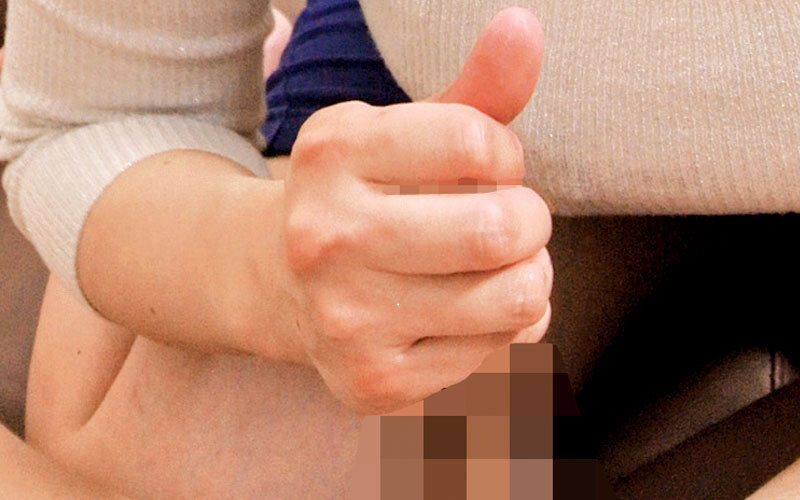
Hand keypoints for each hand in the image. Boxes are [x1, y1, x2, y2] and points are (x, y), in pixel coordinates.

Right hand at [282, 8, 550, 414]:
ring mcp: (345, 318)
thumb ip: (475, 89)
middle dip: (529, 220)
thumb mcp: (404, 135)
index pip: (476, 140)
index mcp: (331, 153)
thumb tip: (525, 26)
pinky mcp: (373, 382)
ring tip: (499, 266)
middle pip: (499, 229)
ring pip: (515, 298)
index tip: (488, 166)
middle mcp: (325, 237)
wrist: (276, 283)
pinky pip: (500, 353)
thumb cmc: (361, 198)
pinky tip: (472, 311)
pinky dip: (509, 326)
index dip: (505, 155)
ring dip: (530, 275)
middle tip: (508, 221)